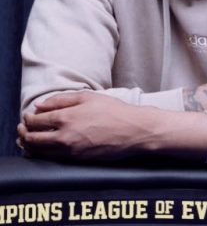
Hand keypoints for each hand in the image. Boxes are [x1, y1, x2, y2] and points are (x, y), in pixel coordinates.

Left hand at [17, 91, 159, 159]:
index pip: (35, 120)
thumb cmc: (114, 111)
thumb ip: (62, 99)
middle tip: (23, 128)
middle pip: (31, 138)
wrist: (133, 130)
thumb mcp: (89, 97)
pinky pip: (50, 159)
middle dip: (23, 132)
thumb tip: (40, 105)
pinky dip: (40, 154)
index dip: (28, 118)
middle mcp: (64, 136)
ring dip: (28, 145)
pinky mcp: (77, 160)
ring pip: (38, 152)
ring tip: (28, 139)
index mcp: (66, 117)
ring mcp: (70, 151)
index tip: (29, 115)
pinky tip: (42, 148)